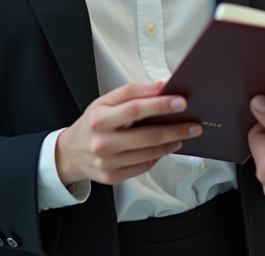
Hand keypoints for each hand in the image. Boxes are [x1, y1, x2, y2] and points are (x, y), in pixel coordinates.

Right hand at [56, 80, 202, 185]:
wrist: (70, 153)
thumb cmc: (92, 123)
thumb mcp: (106, 101)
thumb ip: (133, 92)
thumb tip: (162, 86)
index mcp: (100, 118)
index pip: (135, 109)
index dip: (160, 105)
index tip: (181, 102)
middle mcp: (103, 142)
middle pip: (147, 135)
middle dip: (175, 129)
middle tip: (194, 125)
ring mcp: (108, 162)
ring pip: (149, 153)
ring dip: (171, 143)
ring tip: (182, 135)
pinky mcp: (113, 177)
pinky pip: (144, 166)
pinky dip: (157, 156)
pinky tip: (164, 147)